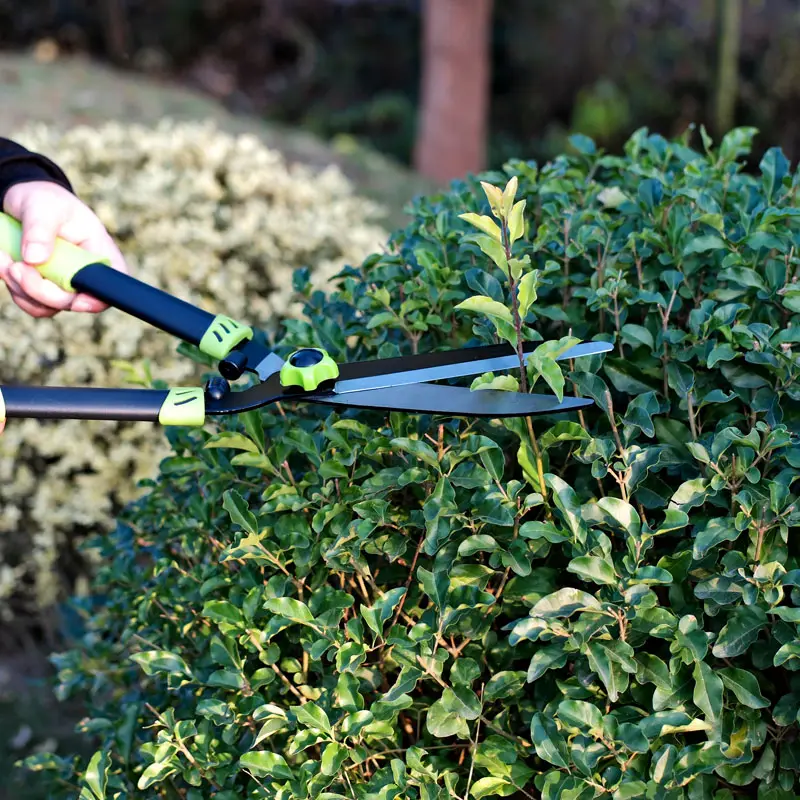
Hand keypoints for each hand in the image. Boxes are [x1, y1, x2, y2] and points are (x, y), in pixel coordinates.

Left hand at [0, 181, 128, 317]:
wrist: (24, 202)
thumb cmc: (44, 200)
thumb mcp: (43, 207)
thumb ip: (40, 230)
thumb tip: (34, 259)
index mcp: (99, 252)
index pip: (112, 285)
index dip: (97, 300)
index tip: (74, 299)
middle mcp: (85, 274)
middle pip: (73, 302)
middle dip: (41, 291)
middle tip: (16, 267)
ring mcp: (64, 284)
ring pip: (48, 306)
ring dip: (21, 288)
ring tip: (5, 259)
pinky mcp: (44, 288)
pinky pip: (30, 302)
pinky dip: (14, 286)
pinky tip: (4, 264)